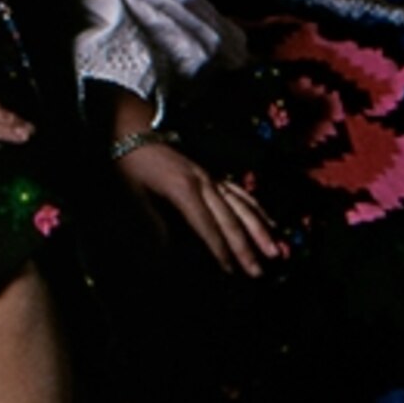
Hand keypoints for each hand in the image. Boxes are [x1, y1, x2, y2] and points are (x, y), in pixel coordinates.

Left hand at [113, 125, 283, 277]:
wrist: (130, 131)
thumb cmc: (128, 166)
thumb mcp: (132, 197)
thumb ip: (152, 226)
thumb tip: (167, 254)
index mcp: (182, 188)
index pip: (206, 226)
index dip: (218, 250)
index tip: (229, 271)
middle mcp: (203, 181)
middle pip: (230, 218)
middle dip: (245, 247)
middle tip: (258, 271)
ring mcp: (210, 175)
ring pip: (241, 204)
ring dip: (259, 229)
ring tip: (275, 249)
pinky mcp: (211, 173)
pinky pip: (240, 192)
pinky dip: (256, 209)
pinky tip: (269, 222)